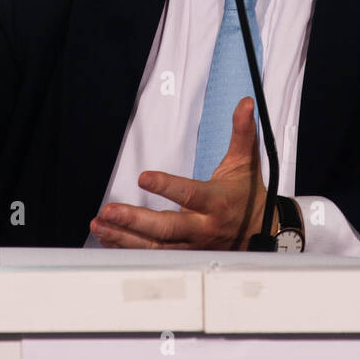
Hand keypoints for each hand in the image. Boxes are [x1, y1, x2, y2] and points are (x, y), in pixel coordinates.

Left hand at [90, 97, 272, 250]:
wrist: (259, 231)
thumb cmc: (248, 194)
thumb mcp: (245, 161)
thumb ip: (242, 132)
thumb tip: (245, 104)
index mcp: (216, 202)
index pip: (190, 195)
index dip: (167, 187)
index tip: (144, 177)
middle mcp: (203, 227)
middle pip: (166, 228)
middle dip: (135, 221)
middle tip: (109, 211)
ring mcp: (192, 245)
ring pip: (155, 246)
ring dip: (124, 237)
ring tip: (100, 225)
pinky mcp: (183, 254)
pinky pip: (153, 254)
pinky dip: (128, 247)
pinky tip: (108, 237)